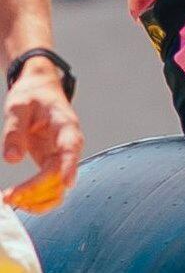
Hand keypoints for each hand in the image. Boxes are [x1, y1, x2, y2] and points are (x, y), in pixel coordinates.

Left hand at [1, 59, 82, 212]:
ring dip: (38, 200)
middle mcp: (67, 143)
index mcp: (65, 125)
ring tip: (10, 199)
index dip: (70, 165)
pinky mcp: (51, 162)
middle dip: (37, 190)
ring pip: (59, 187)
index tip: (67, 183)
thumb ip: (14, 131)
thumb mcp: (17, 106)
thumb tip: (12, 159)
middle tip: (8, 196)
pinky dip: (37, 198)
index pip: (71, 147)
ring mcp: (61, 155)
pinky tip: (18, 198)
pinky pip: (50, 187)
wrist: (40, 88)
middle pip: (61, 174)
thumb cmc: (31, 95)